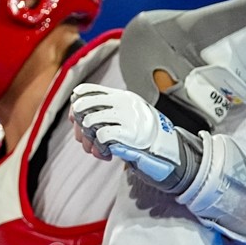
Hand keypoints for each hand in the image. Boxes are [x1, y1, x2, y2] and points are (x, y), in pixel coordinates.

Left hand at [70, 83, 199, 191]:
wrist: (170, 151)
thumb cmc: (144, 136)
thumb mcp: (127, 116)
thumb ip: (106, 112)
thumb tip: (75, 114)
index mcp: (122, 96)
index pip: (88, 90)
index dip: (76, 103)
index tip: (75, 118)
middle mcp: (124, 102)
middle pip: (84, 104)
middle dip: (78, 124)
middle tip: (83, 138)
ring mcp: (128, 116)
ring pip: (90, 121)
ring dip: (88, 139)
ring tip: (97, 148)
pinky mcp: (131, 133)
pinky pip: (102, 136)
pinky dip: (99, 147)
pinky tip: (107, 154)